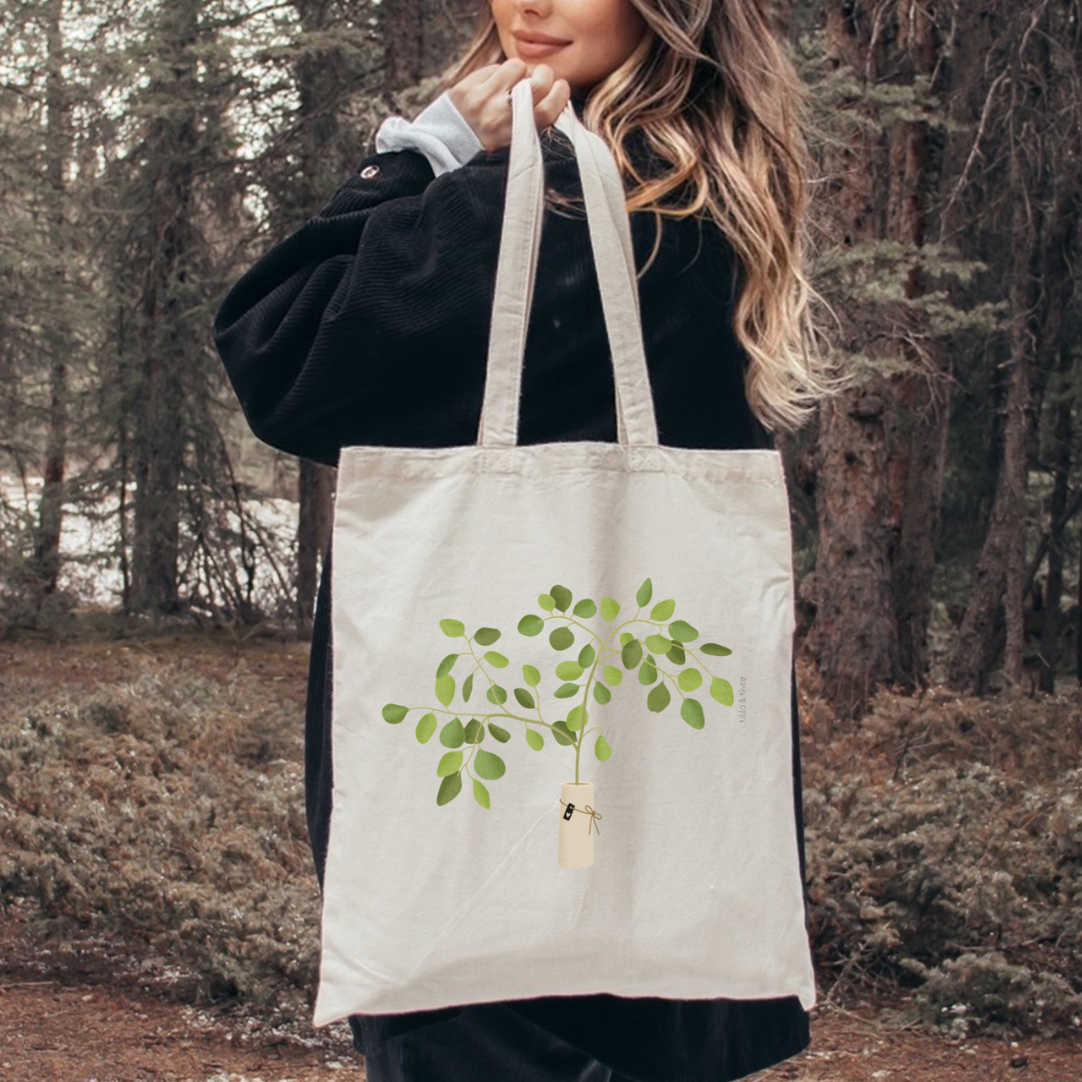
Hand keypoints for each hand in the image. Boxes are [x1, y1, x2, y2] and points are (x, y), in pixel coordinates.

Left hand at [448, 59, 571, 152]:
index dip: (560, 93)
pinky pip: (493, 67)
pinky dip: (497, 72)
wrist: (446, 151)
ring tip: (511, 82)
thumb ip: (532, 125)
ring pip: (516, 67)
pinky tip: (492, 84)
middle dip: (545, 75)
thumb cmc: (485, 149)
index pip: (548, 108)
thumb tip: (553, 95)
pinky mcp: (466, 88)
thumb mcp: (513, 147)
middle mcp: (500, 117)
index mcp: (515, 136)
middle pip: (538, 83)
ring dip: (518, 71)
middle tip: (540, 77)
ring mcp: (482, 100)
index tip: (560, 88)